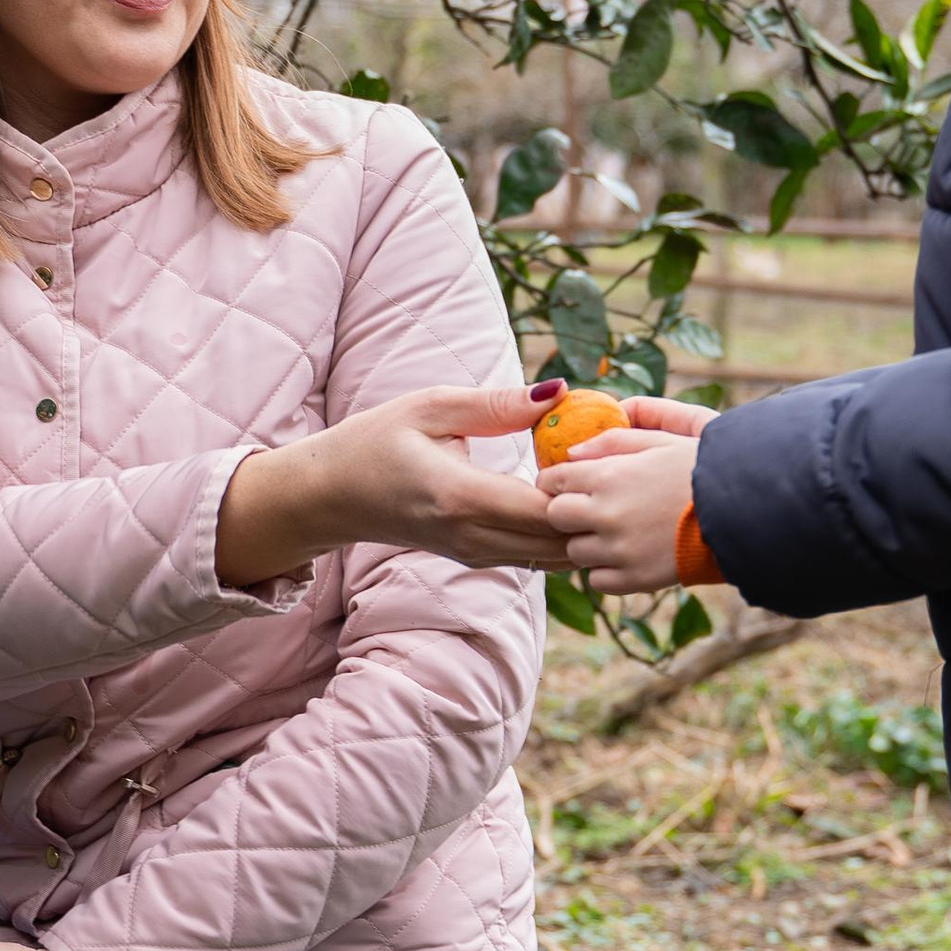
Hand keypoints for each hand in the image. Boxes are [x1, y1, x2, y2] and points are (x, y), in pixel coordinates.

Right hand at [216, 383, 573, 581]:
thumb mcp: (431, 407)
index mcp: (461, 497)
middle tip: (617, 466)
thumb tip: (560, 392)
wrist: (333, 495)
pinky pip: (537, 555)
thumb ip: (497, 404)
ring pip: (555, 556)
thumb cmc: (376, 441)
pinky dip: (561, 532)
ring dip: (582, 523)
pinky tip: (569, 496)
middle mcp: (473, 537)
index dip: (586, 488)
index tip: (604, 452)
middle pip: (561, 541)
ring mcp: (476, 554)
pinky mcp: (479, 559)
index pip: (547, 510)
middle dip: (596, 508)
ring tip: (598, 480)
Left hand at [540, 404, 707, 597]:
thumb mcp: (659, 441)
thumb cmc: (701, 469)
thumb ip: (610, 442)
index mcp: (607, 475)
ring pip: (575, 551)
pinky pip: (597, 580)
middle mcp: (605, 514)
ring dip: (588, 541)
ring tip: (618, 532)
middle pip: (556, 516)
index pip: (552, 480)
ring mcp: (618, 551)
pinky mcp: (634, 579)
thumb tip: (571, 453)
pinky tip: (628, 554)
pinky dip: (606, 570)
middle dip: (568, 510)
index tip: (570, 483)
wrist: (741, 512)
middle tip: (592, 508)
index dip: (558, 481)